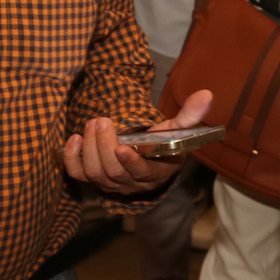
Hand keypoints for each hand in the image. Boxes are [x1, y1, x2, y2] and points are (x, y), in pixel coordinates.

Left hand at [62, 89, 214, 194]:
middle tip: (101, 121)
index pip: (141, 173)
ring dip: (90, 149)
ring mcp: (111, 184)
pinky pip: (78, 175)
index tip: (122, 146)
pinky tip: (74, 139)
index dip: (130, 162)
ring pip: (95, 173)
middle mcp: (132, 183)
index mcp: (156, 172)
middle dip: (104, 147)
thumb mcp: (178, 130)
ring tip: (92, 124)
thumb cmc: (164, 143)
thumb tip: (207, 94)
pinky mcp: (94, 179)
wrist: (148, 159)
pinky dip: (72, 159)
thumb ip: (190, 115)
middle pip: (113, 172)